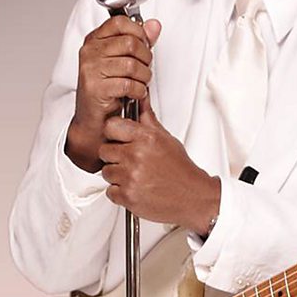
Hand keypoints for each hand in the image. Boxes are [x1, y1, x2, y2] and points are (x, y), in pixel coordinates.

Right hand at [65, 16, 161, 171]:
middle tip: (143, 69)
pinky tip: (135, 93)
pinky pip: (128, 84)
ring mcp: (90, 70)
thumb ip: (141, 40)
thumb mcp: (125, 59)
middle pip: (130, 43)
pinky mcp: (95, 88)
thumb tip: (154, 25)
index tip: (143, 45)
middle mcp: (90, 52)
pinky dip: (138, 90)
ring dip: (144, 76)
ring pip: (132, 64)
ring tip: (140, 83)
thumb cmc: (109, 88)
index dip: (138, 32)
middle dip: (145, 58)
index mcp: (95, 40)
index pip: (120, 23)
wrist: (95, 119)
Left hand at [97, 92, 220, 233]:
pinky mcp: (128, 196)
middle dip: (115, 156)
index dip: (113, 133)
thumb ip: (147, 120)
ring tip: (135, 175)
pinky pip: (110, 191)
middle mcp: (136, 156)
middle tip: (130, 160)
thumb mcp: (165, 138)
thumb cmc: (180, 168)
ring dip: (117, 175)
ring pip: (106, 172)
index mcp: (146, 138)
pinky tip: (135, 187)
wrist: (192, 195)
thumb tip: (141, 99)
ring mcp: (131, 176)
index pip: (111, 126)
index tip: (118, 138)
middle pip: (104, 151)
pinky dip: (120, 192)